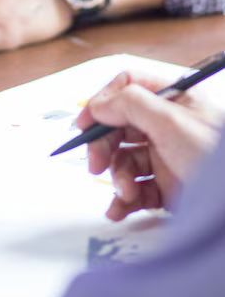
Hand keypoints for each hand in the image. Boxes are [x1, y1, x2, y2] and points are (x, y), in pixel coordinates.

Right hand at [77, 69, 221, 220]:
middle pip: (119, 125)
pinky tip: (120, 210)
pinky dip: (124, 199)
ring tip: (127, 194)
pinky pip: (135, 188)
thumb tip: (97, 104)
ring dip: (118, 178)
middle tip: (94, 165)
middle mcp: (167, 123)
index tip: (85, 125)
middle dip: (104, 146)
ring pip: (124, 160)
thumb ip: (130, 104)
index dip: (102, 103)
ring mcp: (167, 155)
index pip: (127, 87)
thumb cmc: (215, 157)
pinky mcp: (167, 186)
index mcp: (173, 98)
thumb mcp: (171, 121)